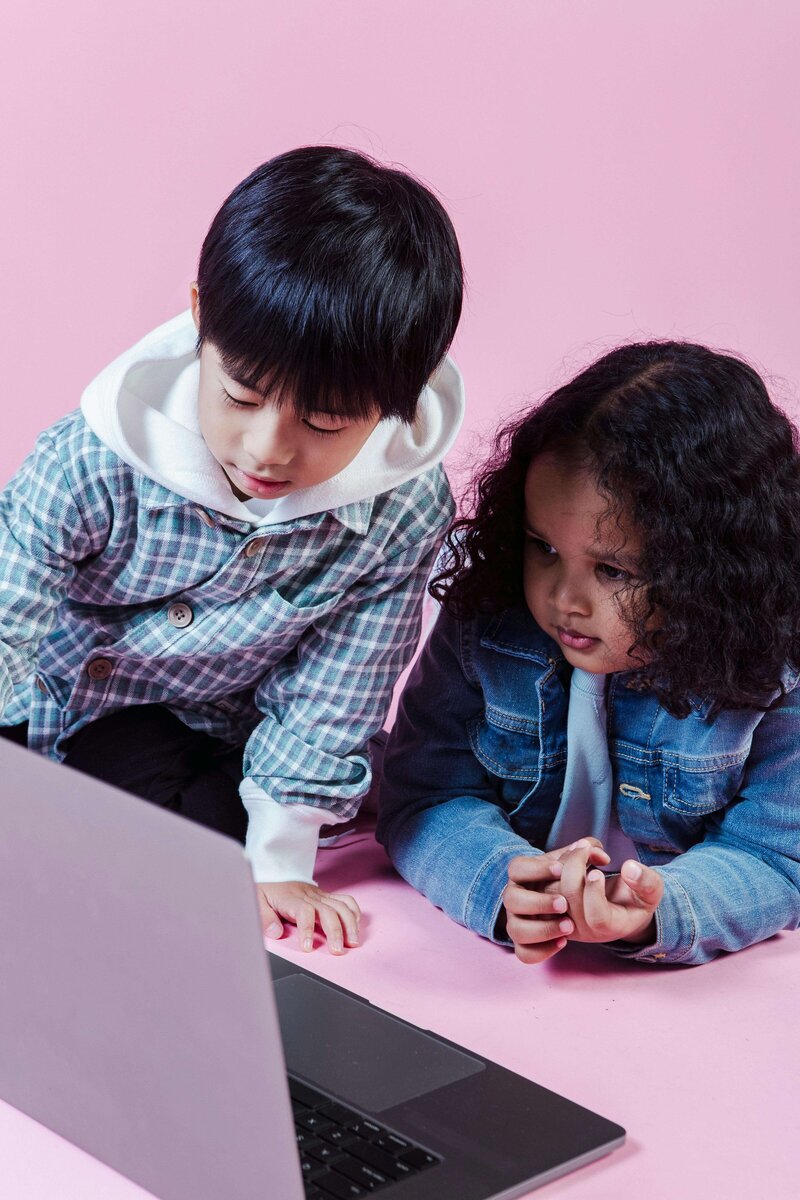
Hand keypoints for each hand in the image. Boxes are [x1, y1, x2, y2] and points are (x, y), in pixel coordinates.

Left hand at [256, 881, 360, 954]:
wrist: (274, 870)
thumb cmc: (267, 889)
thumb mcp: (256, 901)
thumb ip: (264, 918)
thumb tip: (275, 933)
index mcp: (291, 899)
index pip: (304, 912)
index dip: (307, 929)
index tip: (307, 948)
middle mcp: (309, 896)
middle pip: (328, 911)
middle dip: (336, 931)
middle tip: (338, 950)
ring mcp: (320, 895)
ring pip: (340, 906)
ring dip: (349, 924)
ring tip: (353, 942)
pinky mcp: (326, 896)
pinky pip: (345, 900)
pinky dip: (354, 912)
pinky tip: (356, 925)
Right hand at [503, 838, 610, 964]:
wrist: (574, 903)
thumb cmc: (571, 877)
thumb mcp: (579, 859)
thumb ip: (590, 849)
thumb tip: (599, 853)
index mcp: (522, 874)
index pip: (516, 867)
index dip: (535, 869)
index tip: (560, 869)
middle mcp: (515, 898)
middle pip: (511, 899)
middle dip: (538, 902)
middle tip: (564, 903)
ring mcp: (517, 922)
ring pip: (515, 930)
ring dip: (542, 929)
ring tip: (569, 926)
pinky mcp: (526, 944)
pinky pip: (524, 953)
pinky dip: (541, 951)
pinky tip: (563, 942)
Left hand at [556, 843, 662, 944]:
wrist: (620, 909)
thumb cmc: (637, 900)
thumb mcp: (652, 891)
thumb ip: (646, 881)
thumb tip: (630, 867)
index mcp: (609, 927)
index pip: (596, 915)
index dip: (595, 891)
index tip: (600, 870)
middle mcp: (583, 927)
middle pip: (569, 897)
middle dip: (575, 864)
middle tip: (587, 846)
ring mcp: (564, 917)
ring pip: (552, 888)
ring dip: (565, 860)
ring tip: (583, 848)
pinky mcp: (552, 906)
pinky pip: (544, 883)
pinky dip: (555, 863)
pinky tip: (573, 854)